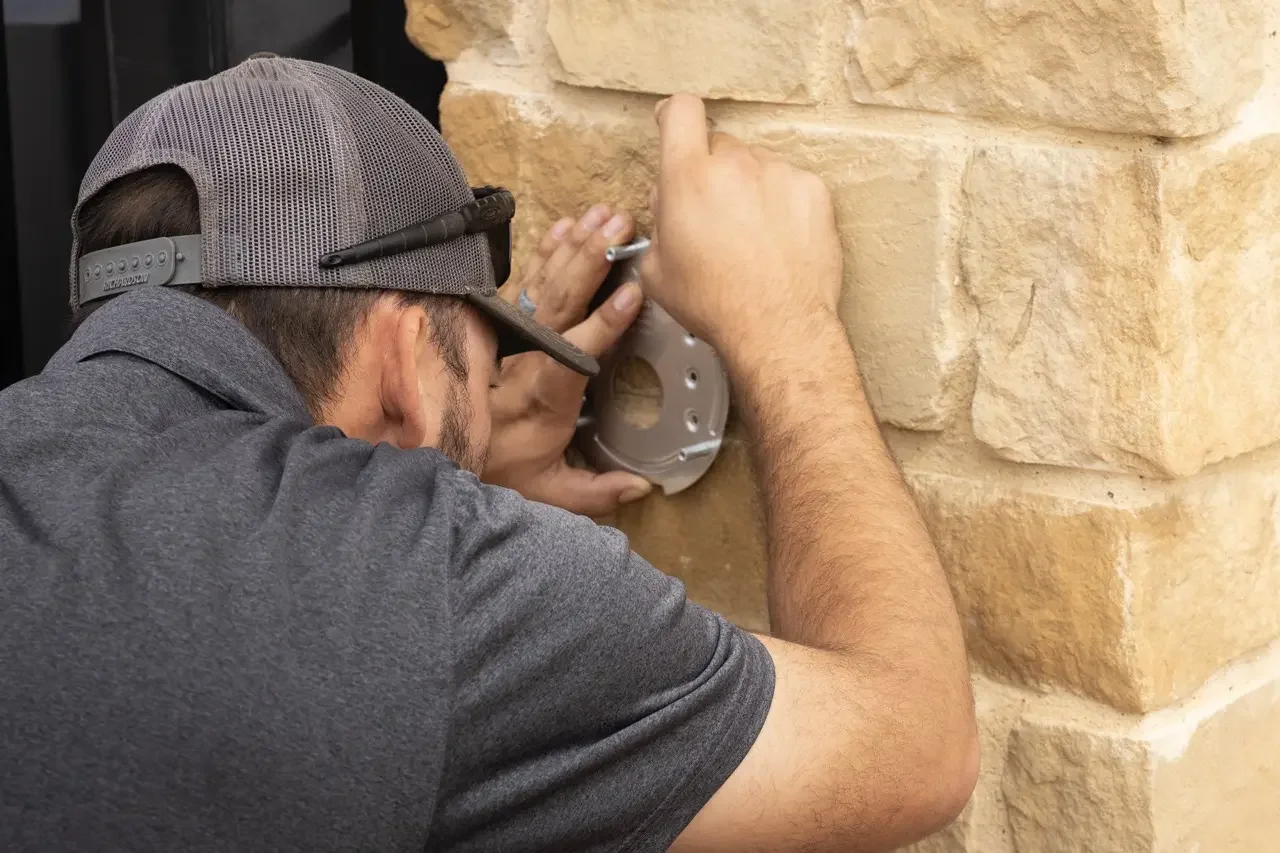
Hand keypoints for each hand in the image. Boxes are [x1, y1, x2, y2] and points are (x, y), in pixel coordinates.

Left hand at [484, 208, 653, 515]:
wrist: (434, 454)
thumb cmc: (499, 471)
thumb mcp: (549, 493)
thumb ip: (595, 492)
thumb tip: (643, 487)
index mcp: (542, 400)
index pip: (573, 357)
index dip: (602, 326)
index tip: (630, 294)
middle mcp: (525, 361)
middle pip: (557, 304)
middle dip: (591, 261)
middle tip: (622, 225)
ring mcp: (512, 339)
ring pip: (542, 284)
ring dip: (576, 246)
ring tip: (606, 215)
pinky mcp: (503, 325)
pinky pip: (524, 281)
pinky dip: (546, 251)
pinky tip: (567, 226)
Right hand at [638, 95, 843, 367]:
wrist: (776, 326)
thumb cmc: (715, 304)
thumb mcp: (657, 270)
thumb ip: (659, 222)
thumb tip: (668, 203)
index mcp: (687, 179)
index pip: (681, 112)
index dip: (675, 115)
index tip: (675, 124)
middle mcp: (734, 165)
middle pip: (720, 146)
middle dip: (714, 171)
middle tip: (716, 214)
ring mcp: (778, 173)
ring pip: (757, 166)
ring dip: (751, 190)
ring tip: (753, 237)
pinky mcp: (812, 189)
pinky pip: (790, 183)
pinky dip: (784, 204)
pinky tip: (779, 240)